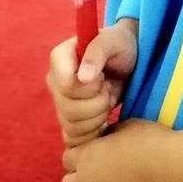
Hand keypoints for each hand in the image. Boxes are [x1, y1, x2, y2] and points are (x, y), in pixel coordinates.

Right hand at [45, 21, 137, 147]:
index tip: (103, 76)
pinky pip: (73, 140)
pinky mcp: (69, 121)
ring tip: (107, 100)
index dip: (89, 87)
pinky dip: (93, 134)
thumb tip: (82, 77)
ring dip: (98, 118)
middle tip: (108, 89)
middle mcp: (54, 82)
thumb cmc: (120, 45)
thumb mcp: (114, 41)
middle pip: (69, 110)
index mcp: (59, 59)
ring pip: (72, 127)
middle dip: (97, 103)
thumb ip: (97, 52)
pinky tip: (103, 119)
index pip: (66, 86)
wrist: (128, 60)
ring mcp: (60, 104)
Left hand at [61, 118, 174, 181]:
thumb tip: (103, 139)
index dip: (79, 154)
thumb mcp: (125, 126)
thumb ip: (107, 134)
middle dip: (77, 178)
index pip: (67, 158)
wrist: (172, 169)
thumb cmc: (150, 140)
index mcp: (86, 157)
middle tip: (95, 171)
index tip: (93, 151)